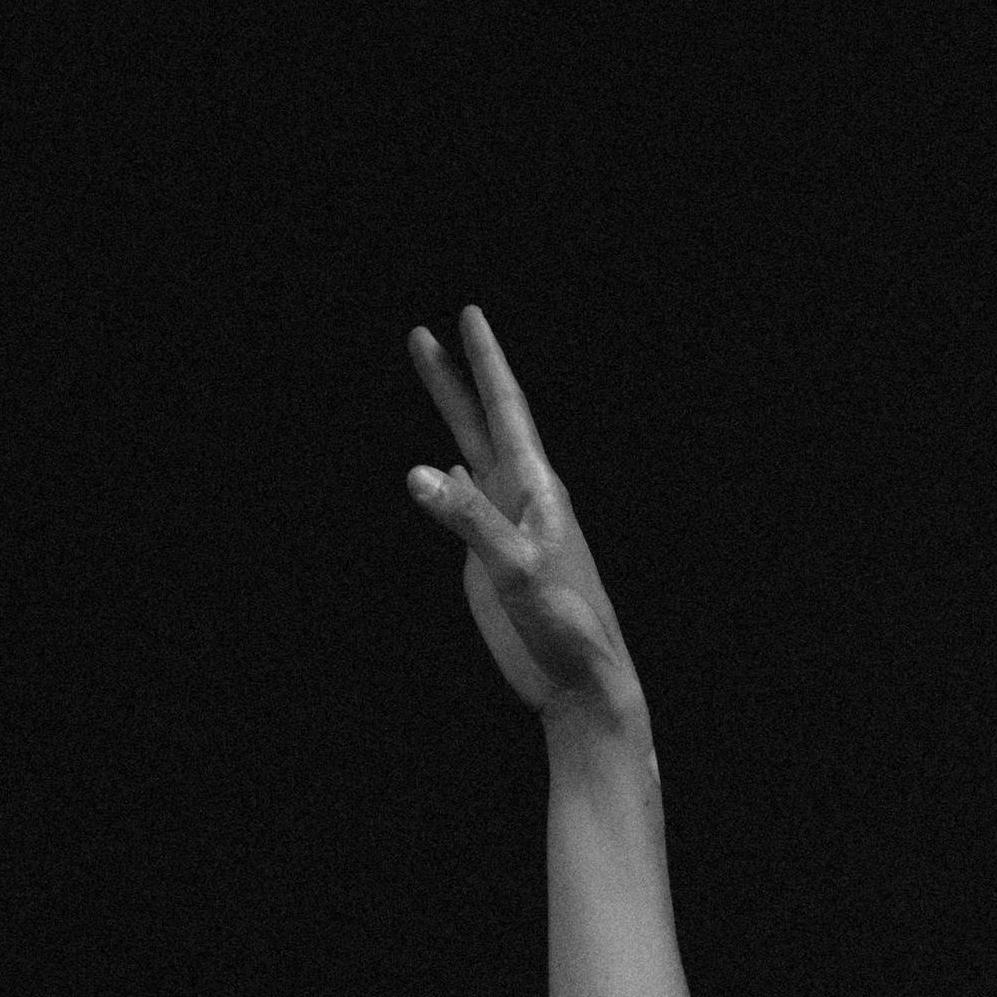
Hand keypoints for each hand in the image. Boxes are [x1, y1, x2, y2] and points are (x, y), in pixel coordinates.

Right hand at [406, 307, 640, 719]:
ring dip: (450, 417)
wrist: (578, 681)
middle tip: (424, 333)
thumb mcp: (516, 570)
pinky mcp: (492, 559)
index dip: (486, 363)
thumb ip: (469, 522)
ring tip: (433, 376)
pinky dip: (451, 479)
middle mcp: (522, 498)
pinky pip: (467, 505)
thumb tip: (418, 473)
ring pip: (472, 456)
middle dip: (456, 377)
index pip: (505, 410)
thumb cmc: (564, 626)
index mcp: (536, 489)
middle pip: (483, 422)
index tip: (470, 316)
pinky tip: (442, 469)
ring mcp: (506, 526)